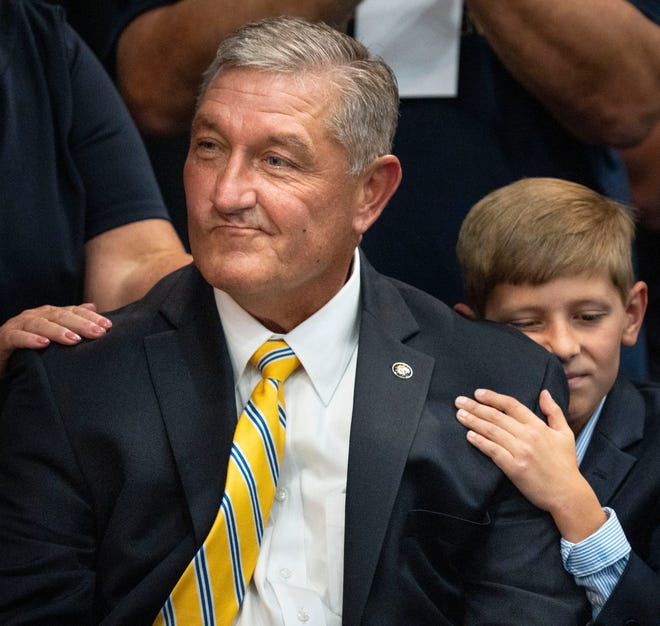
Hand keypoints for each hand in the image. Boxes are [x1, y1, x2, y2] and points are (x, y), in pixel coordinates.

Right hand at [0, 304, 111, 377]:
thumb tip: (93, 306)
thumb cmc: (31, 347)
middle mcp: (35, 316)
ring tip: (75, 339)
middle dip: (81, 324)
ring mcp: (18, 325)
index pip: (74, 311)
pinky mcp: (4, 339)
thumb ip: (71, 320)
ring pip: (40, 324)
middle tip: (99, 333)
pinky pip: (16, 337)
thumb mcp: (54, 335)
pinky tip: (44, 345)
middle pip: (60, 316)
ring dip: (58, 331)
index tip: (108, 327)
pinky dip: (30, 340)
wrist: (1, 358)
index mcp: (49, 314)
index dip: (91, 317)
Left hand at [455, 389, 605, 540]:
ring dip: (473, 421)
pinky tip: (469, 435)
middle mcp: (528, 436)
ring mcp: (520, 451)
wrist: (567, 494)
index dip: (493, 397)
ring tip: (460, 414)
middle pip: (497, 416)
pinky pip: (493, 451)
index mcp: (538, 426)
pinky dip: (480, 442)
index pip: (511, 405)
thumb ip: (554, 411)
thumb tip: (544, 392)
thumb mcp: (565, 434)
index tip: (478, 393)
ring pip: (492, 431)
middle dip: (475, 407)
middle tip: (459, 401)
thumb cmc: (565, 464)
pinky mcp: (514, 468)